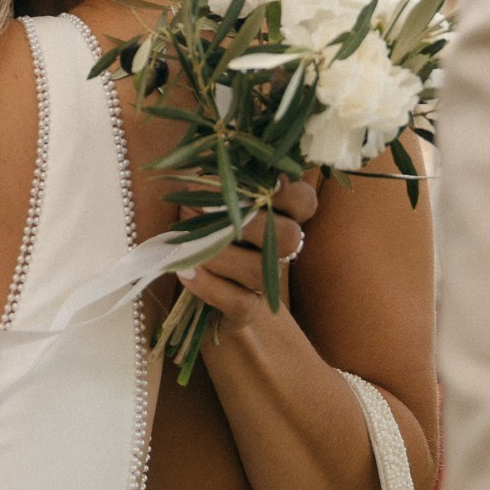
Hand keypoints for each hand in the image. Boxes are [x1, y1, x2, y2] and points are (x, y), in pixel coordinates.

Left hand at [176, 177, 318, 317]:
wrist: (198, 293)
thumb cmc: (201, 231)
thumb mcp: (207, 200)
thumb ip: (216, 182)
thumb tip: (208, 176)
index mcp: (278, 218)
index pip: (304, 201)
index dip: (288, 192)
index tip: (259, 183)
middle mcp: (278, 252)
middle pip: (289, 237)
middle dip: (249, 223)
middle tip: (206, 209)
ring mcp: (263, 284)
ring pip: (260, 271)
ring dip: (220, 256)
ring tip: (187, 244)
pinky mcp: (244, 313)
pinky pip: (240, 302)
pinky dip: (210, 286)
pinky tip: (185, 272)